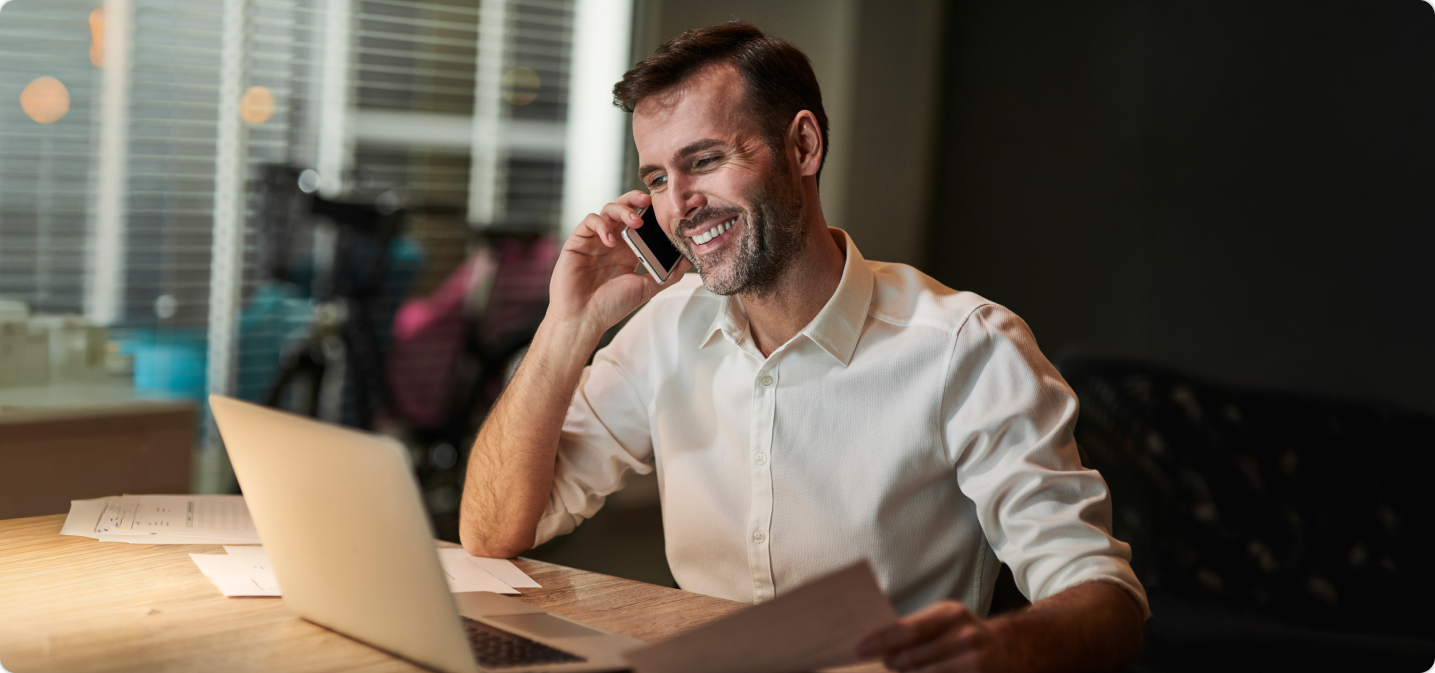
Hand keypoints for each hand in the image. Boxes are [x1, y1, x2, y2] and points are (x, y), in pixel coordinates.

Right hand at [547, 190, 690, 339]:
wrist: (584, 320)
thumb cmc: (612, 306)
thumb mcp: (646, 287)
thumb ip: (668, 274)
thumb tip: (689, 260)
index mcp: (627, 249)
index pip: (639, 220)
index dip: (649, 210)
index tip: (663, 208)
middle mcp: (611, 241)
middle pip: (623, 208)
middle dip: (635, 200)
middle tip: (648, 201)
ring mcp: (594, 240)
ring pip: (607, 210)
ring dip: (622, 210)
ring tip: (635, 221)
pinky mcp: (577, 242)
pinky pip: (589, 221)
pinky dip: (601, 225)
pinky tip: (610, 241)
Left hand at [856, 601, 1010, 672]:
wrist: (1010, 647)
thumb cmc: (965, 634)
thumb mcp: (945, 621)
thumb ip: (916, 630)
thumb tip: (878, 645)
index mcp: (949, 614)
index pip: (907, 628)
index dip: (881, 640)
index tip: (860, 648)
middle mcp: (963, 634)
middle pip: (913, 657)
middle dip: (892, 663)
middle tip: (883, 664)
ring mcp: (972, 658)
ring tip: (897, 671)